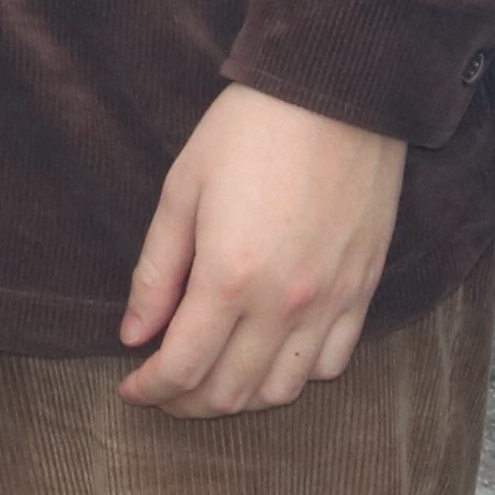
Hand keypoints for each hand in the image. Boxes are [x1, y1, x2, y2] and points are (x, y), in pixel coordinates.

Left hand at [115, 83, 403, 416]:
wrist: (336, 92)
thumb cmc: (248, 131)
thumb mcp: (181, 190)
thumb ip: (155, 272)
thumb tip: (133, 334)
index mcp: (229, 278)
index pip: (182, 367)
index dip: (151, 389)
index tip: (131, 388)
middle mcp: (283, 304)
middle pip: (230, 392)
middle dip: (187, 402)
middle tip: (164, 388)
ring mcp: (330, 302)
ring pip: (283, 390)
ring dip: (240, 398)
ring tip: (213, 378)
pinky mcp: (363, 290)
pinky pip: (332, 362)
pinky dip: (295, 375)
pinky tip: (270, 355)